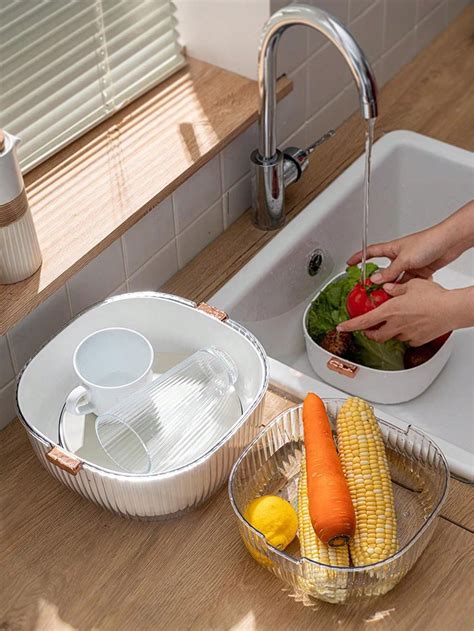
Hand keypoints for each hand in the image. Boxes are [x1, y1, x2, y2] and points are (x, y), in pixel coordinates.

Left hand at [337, 279, 453, 346]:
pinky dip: (405, 334)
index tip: (342, 328)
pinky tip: (411, 326)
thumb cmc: (434, 297)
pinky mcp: (417, 340)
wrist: (451, 310)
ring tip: (394, 323)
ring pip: (392, 337)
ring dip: (389, 332)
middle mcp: (396, 324)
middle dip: (369, 333)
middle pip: (375, 335)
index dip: (350, 326)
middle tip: (367, 330)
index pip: (364, 321)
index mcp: (390, 310)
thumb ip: (396, 288)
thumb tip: (388, 287)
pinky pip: (407, 339)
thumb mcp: (411, 285)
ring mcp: (406, 334)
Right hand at [347, 200, 473, 283]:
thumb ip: (389, 272)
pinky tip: (407, 293)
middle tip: (370, 291)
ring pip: (396, 280)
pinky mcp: (419, 272)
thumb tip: (375, 280)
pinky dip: (407, 289)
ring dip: (394, 287)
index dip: (358, 258)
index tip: (349, 264)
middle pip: (383, 271)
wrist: (448, 244)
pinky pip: (409, 283)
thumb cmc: (428, 242)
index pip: (370, 252)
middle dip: (377, 281)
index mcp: (392, 249)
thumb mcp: (404, 259)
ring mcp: (409, 265)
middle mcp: (399, 257)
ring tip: (390, 296)